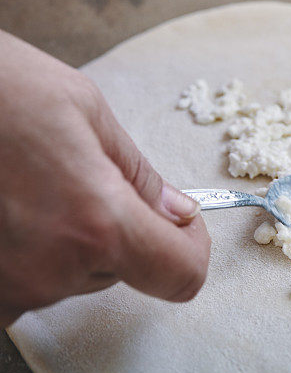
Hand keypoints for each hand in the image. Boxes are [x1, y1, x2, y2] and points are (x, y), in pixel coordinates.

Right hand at [0, 31, 209, 327]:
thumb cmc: (2, 88)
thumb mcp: (86, 111)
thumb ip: (137, 172)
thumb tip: (174, 210)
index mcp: (98, 220)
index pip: (180, 274)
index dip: (189, 247)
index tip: (180, 223)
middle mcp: (55, 268)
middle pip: (123, 266)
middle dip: (119, 223)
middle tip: (82, 171)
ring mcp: (12, 285)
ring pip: (76, 271)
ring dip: (72, 234)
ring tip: (36, 179)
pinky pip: (32, 278)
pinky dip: (34, 247)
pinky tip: (12, 204)